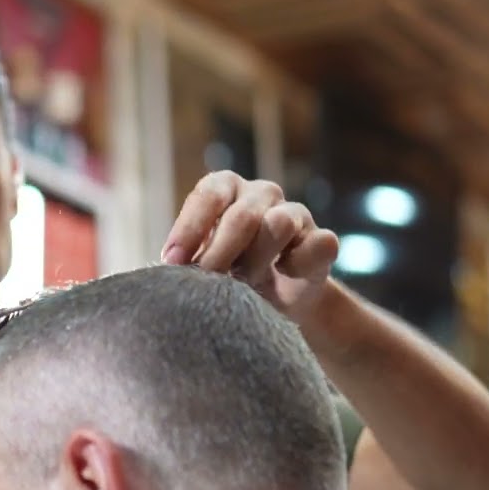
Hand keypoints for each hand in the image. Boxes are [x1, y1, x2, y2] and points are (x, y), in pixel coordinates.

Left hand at [162, 171, 338, 320]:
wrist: (275, 301)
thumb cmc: (226, 276)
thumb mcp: (200, 263)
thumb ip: (186, 258)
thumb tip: (167, 267)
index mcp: (225, 187)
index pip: (208, 196)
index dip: (188, 229)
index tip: (171, 262)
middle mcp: (260, 193)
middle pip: (242, 216)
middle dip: (220, 254)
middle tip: (207, 283)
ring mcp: (295, 212)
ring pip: (278, 225)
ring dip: (256, 262)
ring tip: (242, 286)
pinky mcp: (322, 238)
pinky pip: (319, 243)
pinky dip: (299, 264)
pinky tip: (284, 275)